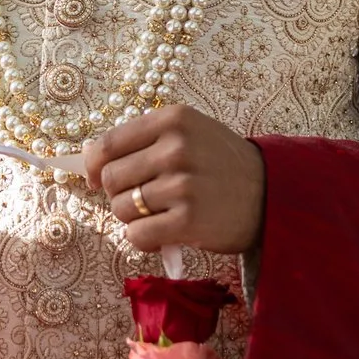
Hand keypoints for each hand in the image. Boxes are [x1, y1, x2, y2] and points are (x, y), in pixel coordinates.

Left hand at [83, 105, 264, 257]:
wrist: (271, 195)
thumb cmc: (221, 165)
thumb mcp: (189, 133)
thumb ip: (142, 139)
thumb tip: (87, 159)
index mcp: (174, 119)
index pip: (107, 144)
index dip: (93, 165)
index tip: (96, 177)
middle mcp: (177, 148)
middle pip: (109, 178)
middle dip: (119, 192)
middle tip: (143, 198)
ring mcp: (183, 185)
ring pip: (121, 208)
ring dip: (132, 217)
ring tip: (160, 214)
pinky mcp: (188, 221)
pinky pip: (136, 235)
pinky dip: (144, 239)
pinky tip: (164, 233)